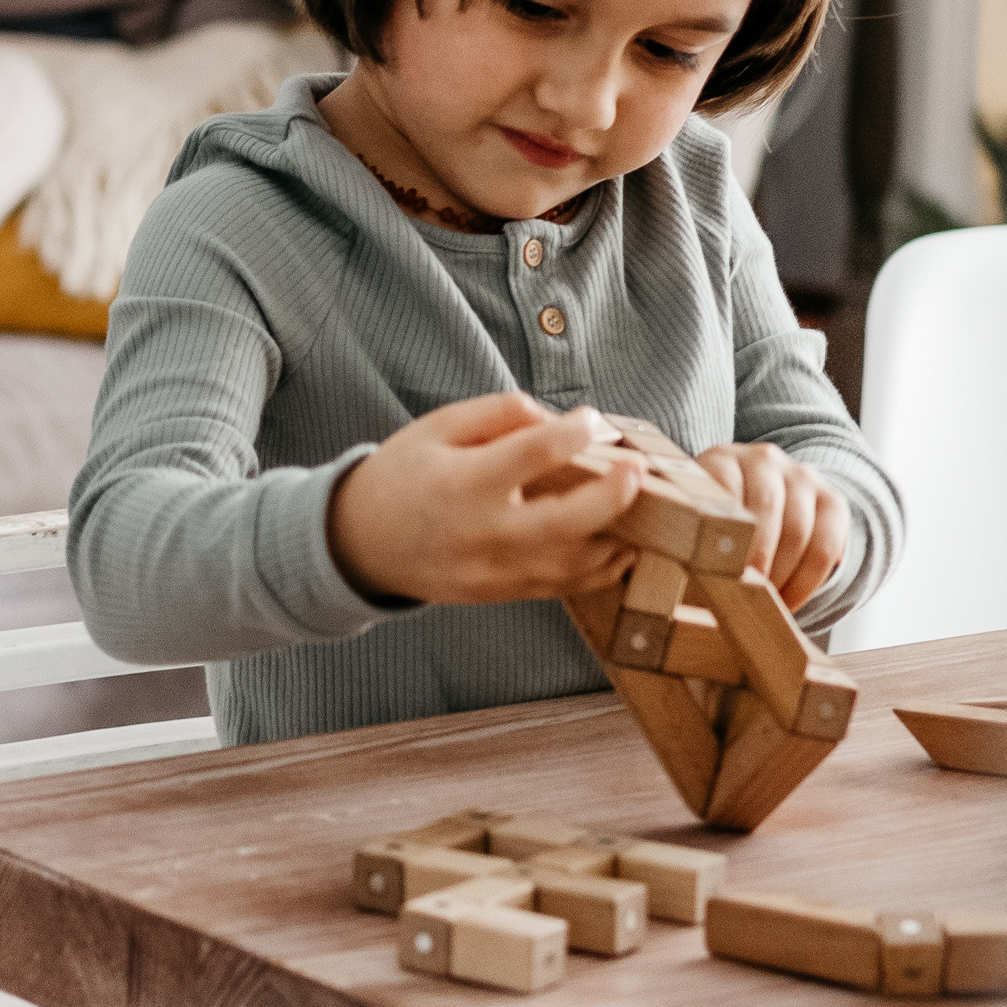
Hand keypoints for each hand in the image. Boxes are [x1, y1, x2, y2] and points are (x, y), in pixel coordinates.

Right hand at [328, 392, 642, 606]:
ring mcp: (494, 571)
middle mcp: (483, 532)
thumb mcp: (437, 426)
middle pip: (565, 522)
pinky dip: (599, 570)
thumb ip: (496, 413)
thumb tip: (553, 416)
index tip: (592, 419)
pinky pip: (562, 588)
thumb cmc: (404, 475)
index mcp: (464, 482)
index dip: (574, 432)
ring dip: (617, 539)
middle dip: (612, 496)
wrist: (361, 543)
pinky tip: (621, 546)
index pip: (533, 454)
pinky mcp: (501, 594)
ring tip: (645, 511)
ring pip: (572, 564)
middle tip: (640, 471)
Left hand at [694, 442, 848, 612]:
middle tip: (742, 595)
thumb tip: (668, 574)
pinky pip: (826, 546)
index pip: (723, 488)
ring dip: (780, 577)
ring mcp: (802, 477)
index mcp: (722, 460)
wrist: (758, 505)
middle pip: (765, 508)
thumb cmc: (711, 525)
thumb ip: (681, 536)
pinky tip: (789, 601)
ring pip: (798, 531)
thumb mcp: (690, 521)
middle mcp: (764, 460)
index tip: (714, 572)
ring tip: (761, 604)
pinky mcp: (832, 501)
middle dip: (754, 560)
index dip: (721, 534)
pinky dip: (807, 582)